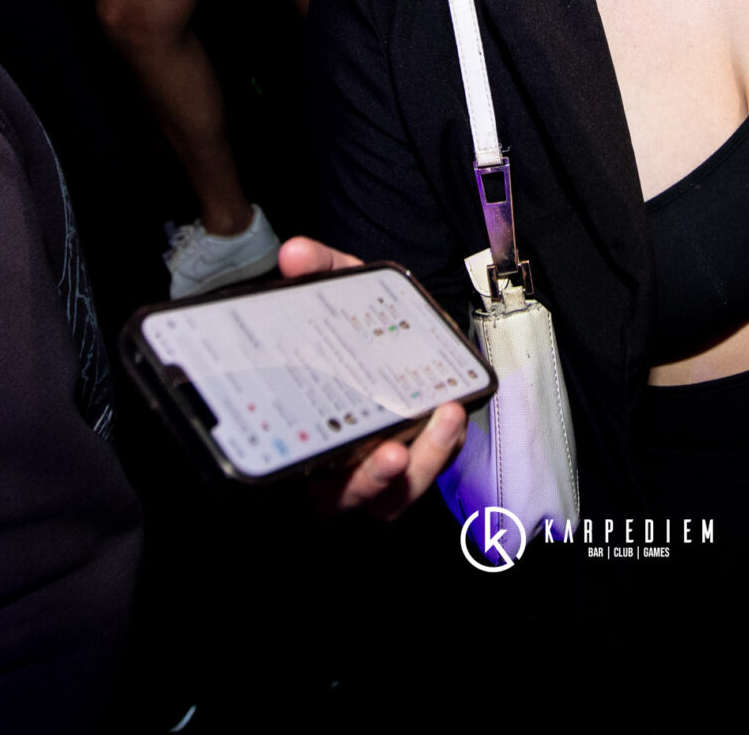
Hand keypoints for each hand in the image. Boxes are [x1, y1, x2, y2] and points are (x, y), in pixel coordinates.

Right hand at [283, 238, 468, 520]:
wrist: (393, 320)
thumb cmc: (358, 318)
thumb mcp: (343, 288)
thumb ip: (320, 268)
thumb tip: (294, 252)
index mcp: (312, 432)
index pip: (306, 474)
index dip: (314, 476)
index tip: (326, 458)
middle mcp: (343, 459)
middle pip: (354, 496)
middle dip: (373, 482)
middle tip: (391, 454)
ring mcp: (383, 460)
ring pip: (398, 491)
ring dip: (423, 460)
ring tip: (445, 417)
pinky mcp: (421, 451)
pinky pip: (430, 463)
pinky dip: (442, 443)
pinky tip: (454, 409)